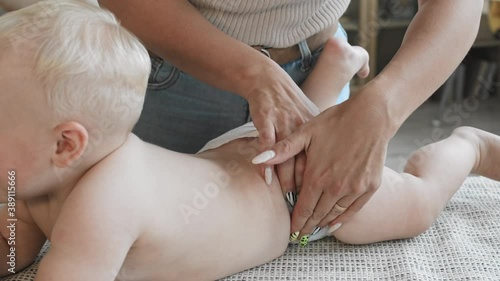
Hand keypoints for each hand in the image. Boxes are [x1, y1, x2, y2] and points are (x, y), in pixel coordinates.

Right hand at [246, 63, 317, 191]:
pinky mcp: (266, 120)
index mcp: (316, 133)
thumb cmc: (290, 105)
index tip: (320, 202)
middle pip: (306, 164)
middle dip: (306, 188)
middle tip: (305, 208)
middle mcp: (303, 130)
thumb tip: (325, 170)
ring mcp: (284, 125)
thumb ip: (317, 144)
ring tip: (287, 199)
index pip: (322, 163)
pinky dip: (266, 163)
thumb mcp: (310, 123)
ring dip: (286, 180)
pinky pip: (267, 145)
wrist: (269, 82)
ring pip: (287, 158)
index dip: (321, 184)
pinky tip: (266, 178)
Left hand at [252, 92, 394, 243]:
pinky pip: (353, 210)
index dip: (296, 222)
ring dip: (323, 223)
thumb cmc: (335, 122)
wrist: (371, 116)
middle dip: (307, 226)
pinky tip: (334, 224)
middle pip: (318, 215)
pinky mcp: (370, 187)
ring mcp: (354, 188)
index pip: (303, 209)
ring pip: (334, 214)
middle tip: (300, 235)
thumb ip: (282, 150)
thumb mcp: (305, 132)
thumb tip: (257, 160)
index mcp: (317, 176)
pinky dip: (342, 219)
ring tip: (313, 229)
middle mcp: (336, 187)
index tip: (291, 233)